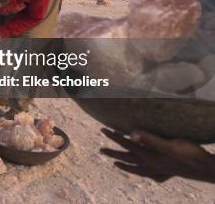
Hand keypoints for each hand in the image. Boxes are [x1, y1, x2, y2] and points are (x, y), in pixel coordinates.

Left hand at [100, 128, 214, 182]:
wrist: (206, 168)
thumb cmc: (189, 154)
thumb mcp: (169, 144)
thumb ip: (150, 139)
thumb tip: (131, 134)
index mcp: (149, 155)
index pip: (127, 144)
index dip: (114, 136)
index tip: (102, 129)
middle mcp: (151, 164)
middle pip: (127, 157)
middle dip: (113, 152)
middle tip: (100, 150)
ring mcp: (158, 170)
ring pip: (137, 168)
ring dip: (125, 165)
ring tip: (116, 164)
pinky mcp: (166, 172)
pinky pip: (150, 174)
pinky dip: (143, 173)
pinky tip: (145, 172)